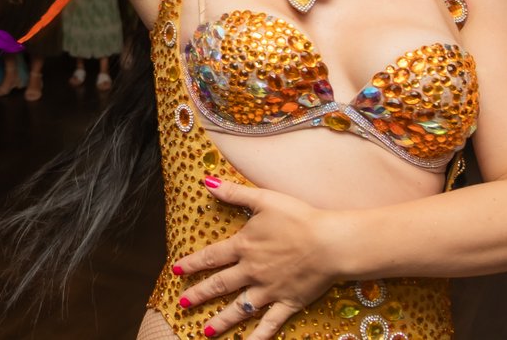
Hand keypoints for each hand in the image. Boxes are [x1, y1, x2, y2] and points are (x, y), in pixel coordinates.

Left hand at [172, 177, 340, 339]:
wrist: (330, 243)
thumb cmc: (299, 218)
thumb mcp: (263, 199)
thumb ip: (234, 193)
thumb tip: (206, 181)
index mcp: (244, 247)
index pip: (211, 257)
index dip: (192, 264)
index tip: (176, 271)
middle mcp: (252, 271)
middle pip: (219, 285)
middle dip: (198, 294)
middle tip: (182, 303)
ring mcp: (269, 290)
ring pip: (239, 308)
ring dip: (222, 320)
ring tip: (206, 330)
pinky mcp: (289, 303)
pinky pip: (270, 323)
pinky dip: (258, 336)